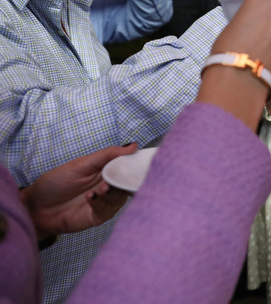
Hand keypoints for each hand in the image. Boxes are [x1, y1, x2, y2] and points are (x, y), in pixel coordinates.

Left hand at [20, 144, 135, 239]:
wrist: (36, 206)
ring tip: (101, 188)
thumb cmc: (56, 182)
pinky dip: (101, 202)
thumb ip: (108, 155)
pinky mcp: (98, 216)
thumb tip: (133, 146)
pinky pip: (108, 210)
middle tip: (119, 177)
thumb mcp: (82, 163)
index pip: (130, 168)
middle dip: (127, 181)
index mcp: (108, 171)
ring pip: (121, 198)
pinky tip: (89, 197)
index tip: (143, 163)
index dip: (138, 166)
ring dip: (113, 192)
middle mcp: (110, 187)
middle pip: (129, 184)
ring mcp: (105, 202)